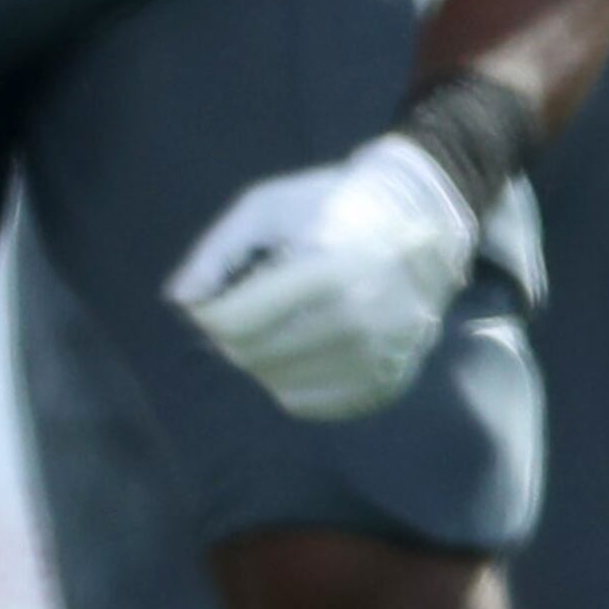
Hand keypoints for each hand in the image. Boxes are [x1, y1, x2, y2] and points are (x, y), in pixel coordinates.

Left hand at [166, 132, 484, 421]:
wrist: (426, 218)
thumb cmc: (336, 205)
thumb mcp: (269, 205)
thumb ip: (219, 250)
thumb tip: (182, 299)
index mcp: (330, 270)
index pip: (235, 322)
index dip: (207, 312)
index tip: (209, 297)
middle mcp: (360, 322)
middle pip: (252, 356)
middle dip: (230, 336)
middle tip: (239, 311)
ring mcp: (379, 358)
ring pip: (278, 384)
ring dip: (259, 359)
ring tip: (271, 326)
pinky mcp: (389, 382)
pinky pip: (313, 403)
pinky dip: (291, 382)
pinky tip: (298, 350)